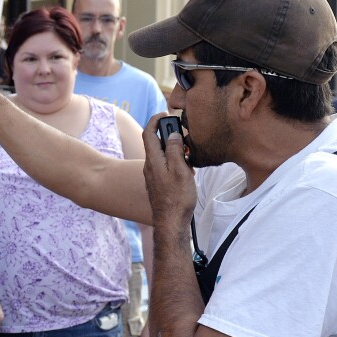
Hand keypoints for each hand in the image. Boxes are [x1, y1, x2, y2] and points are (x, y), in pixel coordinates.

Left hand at [142, 114, 196, 231]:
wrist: (170, 222)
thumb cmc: (177, 198)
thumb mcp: (180, 170)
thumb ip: (174, 150)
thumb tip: (172, 134)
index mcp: (153, 160)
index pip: (148, 133)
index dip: (155, 120)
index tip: (165, 114)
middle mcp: (149, 166)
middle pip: (155, 143)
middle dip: (169, 136)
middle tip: (183, 138)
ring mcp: (152, 175)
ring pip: (161, 155)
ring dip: (173, 151)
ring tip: (188, 157)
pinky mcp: (157, 182)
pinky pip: (164, 166)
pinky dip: (174, 162)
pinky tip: (186, 171)